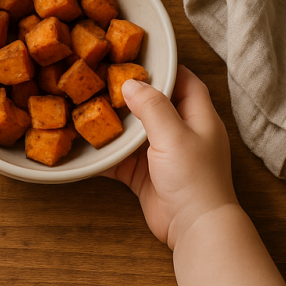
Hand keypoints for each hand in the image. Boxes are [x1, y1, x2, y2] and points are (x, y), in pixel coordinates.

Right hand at [101, 65, 237, 248]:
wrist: (194, 228)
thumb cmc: (194, 179)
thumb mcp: (173, 134)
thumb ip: (152, 107)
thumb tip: (130, 84)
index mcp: (199, 118)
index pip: (186, 82)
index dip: (167, 68)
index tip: (140, 57)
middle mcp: (182, 134)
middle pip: (155, 105)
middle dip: (131, 95)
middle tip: (104, 79)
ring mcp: (162, 156)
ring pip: (135, 133)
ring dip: (115, 125)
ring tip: (90, 107)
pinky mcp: (146, 176)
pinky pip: (121, 159)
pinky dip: (106, 154)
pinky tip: (86, 145)